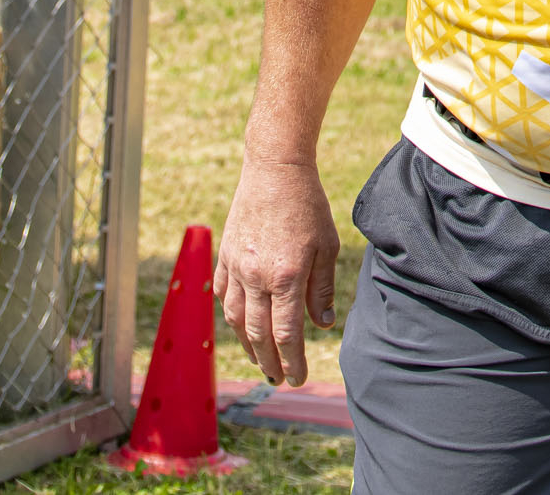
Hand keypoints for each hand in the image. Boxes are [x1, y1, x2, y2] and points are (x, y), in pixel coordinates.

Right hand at [216, 154, 342, 384]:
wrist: (274, 168)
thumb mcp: (326, 245)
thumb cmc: (307, 205)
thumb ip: (322, 289)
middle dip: (270, 363)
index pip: (286, 334)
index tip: (298, 379)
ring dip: (248, 346)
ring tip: (261, 362)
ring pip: (235, 320)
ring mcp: (236, 267)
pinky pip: (222, 296)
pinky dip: (230, 318)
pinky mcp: (226, 256)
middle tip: (279, 380)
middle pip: (258, 334)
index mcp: (285, 276)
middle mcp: (256, 276)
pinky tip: (240, 328)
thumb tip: (322, 325)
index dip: (292, 361)